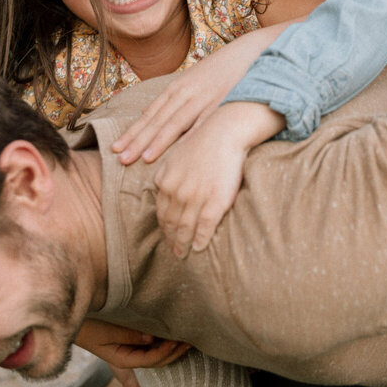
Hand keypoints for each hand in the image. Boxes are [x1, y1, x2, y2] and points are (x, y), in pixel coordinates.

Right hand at [73, 319, 190, 369]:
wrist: (76, 319)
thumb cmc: (88, 326)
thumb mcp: (106, 332)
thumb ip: (129, 336)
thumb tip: (152, 338)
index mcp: (123, 360)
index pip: (151, 360)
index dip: (165, 352)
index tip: (177, 341)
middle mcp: (130, 358)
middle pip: (159, 360)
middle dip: (175, 352)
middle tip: (191, 340)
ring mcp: (133, 349)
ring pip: (158, 351)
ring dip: (173, 344)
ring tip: (189, 333)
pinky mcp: (135, 339)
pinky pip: (154, 342)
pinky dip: (165, 337)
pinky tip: (177, 327)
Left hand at [112, 62, 232, 165]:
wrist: (254, 52)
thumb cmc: (224, 70)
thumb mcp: (194, 79)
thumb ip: (173, 97)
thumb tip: (148, 112)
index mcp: (178, 88)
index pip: (150, 114)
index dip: (133, 132)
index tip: (115, 148)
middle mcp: (187, 93)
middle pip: (158, 120)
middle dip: (138, 140)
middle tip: (120, 159)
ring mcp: (205, 98)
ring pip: (176, 122)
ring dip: (158, 141)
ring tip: (142, 159)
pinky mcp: (224, 103)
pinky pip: (205, 123)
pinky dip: (192, 137)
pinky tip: (182, 151)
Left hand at [153, 127, 248, 256]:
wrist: (225, 132)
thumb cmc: (203, 140)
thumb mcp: (176, 155)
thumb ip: (167, 173)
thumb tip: (163, 186)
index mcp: (164, 181)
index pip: (162, 212)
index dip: (164, 227)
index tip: (167, 235)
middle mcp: (176, 192)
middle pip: (171, 223)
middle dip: (171, 239)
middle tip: (174, 251)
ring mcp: (195, 199)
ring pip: (185, 229)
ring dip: (183, 244)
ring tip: (183, 254)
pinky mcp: (214, 203)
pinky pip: (204, 228)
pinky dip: (200, 241)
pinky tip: (198, 248)